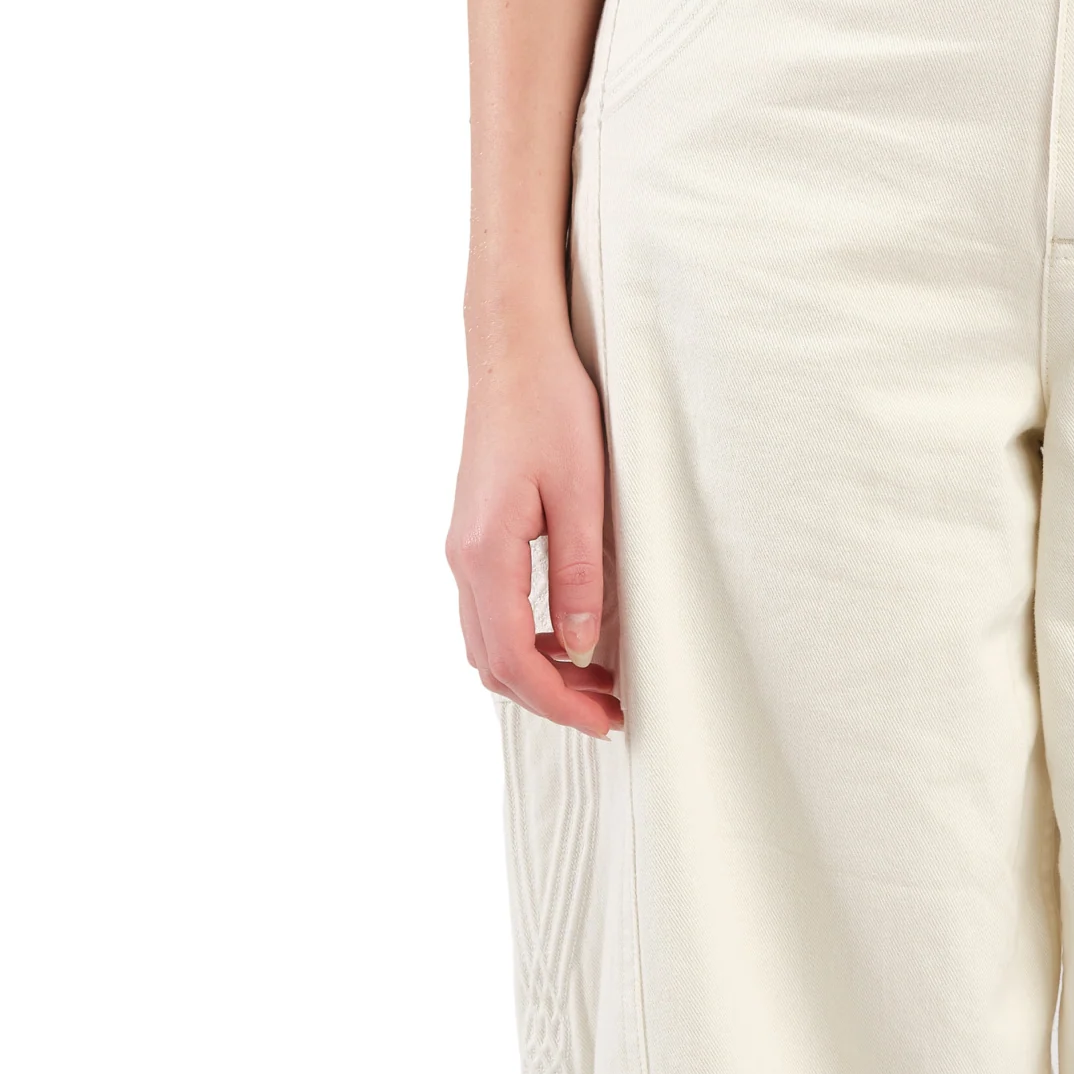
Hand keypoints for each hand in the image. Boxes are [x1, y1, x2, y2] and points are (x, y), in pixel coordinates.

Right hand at [445, 323, 621, 738]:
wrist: (513, 352)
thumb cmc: (551, 408)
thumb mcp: (582, 492)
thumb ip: (580, 575)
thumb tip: (583, 650)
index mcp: (486, 553)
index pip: (514, 659)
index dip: (559, 702)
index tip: (606, 721)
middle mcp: (462, 559)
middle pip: (492, 663)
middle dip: (549, 698)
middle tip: (610, 710)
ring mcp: (462, 548)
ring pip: (486, 641)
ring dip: (536, 672)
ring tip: (598, 680)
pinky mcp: (473, 536)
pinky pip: (489, 611)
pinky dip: (523, 640)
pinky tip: (568, 635)